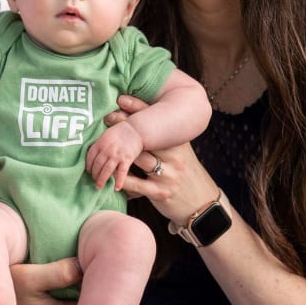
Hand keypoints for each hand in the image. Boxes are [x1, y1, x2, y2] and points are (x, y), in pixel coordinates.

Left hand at [86, 121, 141, 190]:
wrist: (136, 129)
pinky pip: (121, 173)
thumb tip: (91, 155)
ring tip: (98, 187)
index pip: (90, 157)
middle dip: (94, 175)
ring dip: (101, 180)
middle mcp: (107, 150)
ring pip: (106, 171)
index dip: (87, 166)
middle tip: (93, 180)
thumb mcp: (105, 135)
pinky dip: (119, 181)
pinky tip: (116, 188)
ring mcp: (116, 155)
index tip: (88, 171)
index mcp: (100, 143)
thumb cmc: (119, 131)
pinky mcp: (126, 159)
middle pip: (97, 165)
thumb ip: (98, 145)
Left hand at [111, 95, 221, 223]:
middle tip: (106, 118)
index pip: (158, 121)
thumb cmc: (185, 174)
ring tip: (103, 147)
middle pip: (145, 138)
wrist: (202, 205)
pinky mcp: (161, 193)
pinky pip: (137, 185)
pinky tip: (112, 176)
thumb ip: (164, 139)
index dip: (139, 109)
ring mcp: (168, 175)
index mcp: (179, 144)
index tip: (121, 99)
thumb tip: (142, 118)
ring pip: (139, 160)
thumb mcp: (180, 154)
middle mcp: (175, 157)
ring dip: (120, 154)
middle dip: (124, 127)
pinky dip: (123, 180)